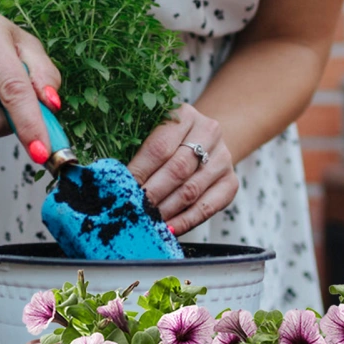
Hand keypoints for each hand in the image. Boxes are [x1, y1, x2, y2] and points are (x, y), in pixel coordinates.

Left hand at [127, 104, 238, 234]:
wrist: (204, 142)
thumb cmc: (168, 142)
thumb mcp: (153, 135)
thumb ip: (136, 152)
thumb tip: (113, 182)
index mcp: (185, 114)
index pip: (159, 147)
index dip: (140, 172)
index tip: (123, 191)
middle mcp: (209, 132)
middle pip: (177, 169)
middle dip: (152, 194)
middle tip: (134, 210)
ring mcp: (223, 158)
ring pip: (191, 190)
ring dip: (166, 210)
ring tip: (148, 222)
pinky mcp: (230, 182)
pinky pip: (207, 207)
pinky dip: (185, 222)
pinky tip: (169, 229)